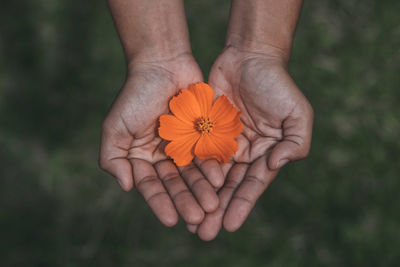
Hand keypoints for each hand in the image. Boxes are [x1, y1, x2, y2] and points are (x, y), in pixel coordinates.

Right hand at [99, 53, 221, 226]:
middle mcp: (164, 157)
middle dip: (186, 202)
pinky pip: (209, 155)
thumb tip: (126, 187)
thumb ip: (113, 158)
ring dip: (202, 191)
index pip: (151, 186)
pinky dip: (213, 168)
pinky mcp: (202, 136)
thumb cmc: (135, 95)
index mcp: (142, 158)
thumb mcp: (115, 127)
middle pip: (176, 184)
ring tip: (212, 206)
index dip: (161, 203)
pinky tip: (220, 180)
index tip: (172, 220)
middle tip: (198, 219)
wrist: (162, 64)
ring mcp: (185, 147)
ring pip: (194, 174)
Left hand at [189, 46, 313, 239]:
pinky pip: (195, 154)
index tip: (230, 225)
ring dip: (199, 198)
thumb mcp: (297, 113)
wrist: (249, 57)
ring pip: (208, 176)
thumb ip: (295, 143)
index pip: (252, 185)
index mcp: (265, 153)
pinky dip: (188, 172)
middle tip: (203, 233)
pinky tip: (177, 189)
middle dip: (217, 210)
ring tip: (189, 220)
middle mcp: (243, 153)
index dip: (241, 205)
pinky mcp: (204, 130)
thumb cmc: (277, 84)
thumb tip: (275, 165)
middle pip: (228, 187)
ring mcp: (222, 143)